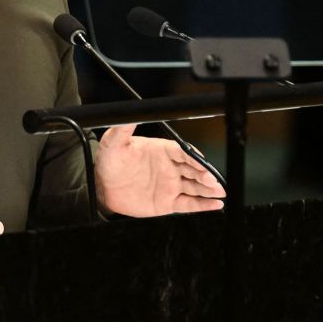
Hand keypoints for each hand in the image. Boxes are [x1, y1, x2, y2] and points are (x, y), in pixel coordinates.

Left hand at [94, 124, 225, 216]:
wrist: (103, 187)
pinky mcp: (168, 203)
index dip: (194, 157)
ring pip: (195, 187)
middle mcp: (170, 167)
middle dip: (205, 174)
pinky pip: (189, 204)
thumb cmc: (110, 162)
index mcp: (161, 150)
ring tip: (219, 192)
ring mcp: (171, 185)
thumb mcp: (112, 143)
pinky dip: (203, 205)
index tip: (201, 161)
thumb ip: (122, 130)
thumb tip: (128, 116)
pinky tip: (216, 205)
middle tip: (211, 179)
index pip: (183, 151)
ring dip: (209, 189)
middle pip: (193, 169)